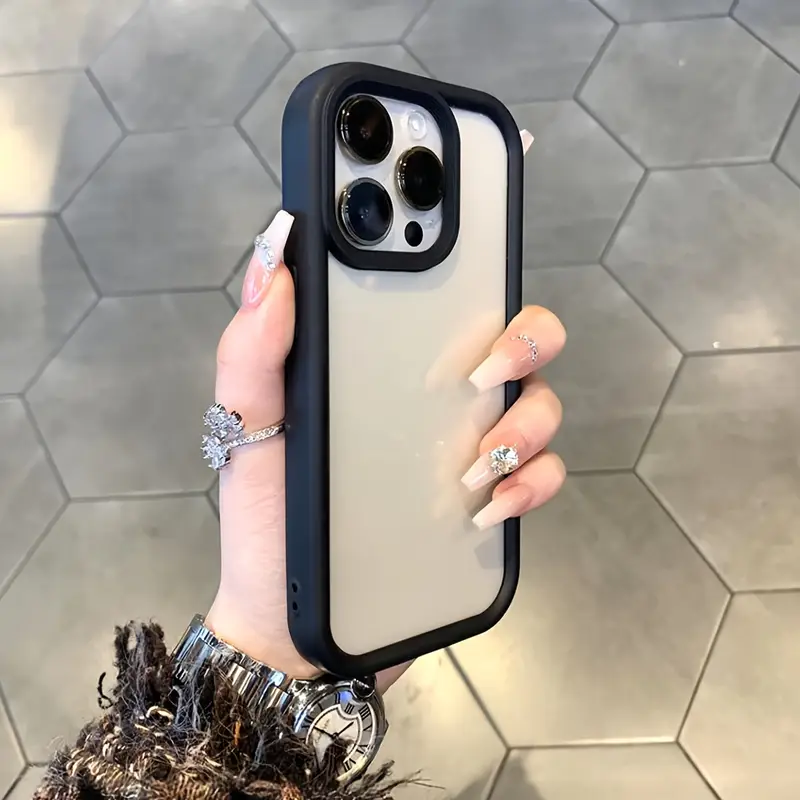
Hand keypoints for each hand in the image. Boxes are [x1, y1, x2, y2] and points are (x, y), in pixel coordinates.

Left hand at [205, 212, 566, 693]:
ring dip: (527, 425)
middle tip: (486, 372)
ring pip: (542, 407)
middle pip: (519, 340)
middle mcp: (438, 400)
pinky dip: (530, 487)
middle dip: (527, 342)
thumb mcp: (248, 429)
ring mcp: (469, 451)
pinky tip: (487, 509)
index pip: (440, 294)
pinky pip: (542, 479)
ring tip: (471, 468)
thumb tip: (277, 253)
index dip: (470, 259)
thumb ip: (252, 348)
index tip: (470, 250)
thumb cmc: (268, 518)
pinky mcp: (490, 505)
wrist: (297, 624)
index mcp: (386, 366)